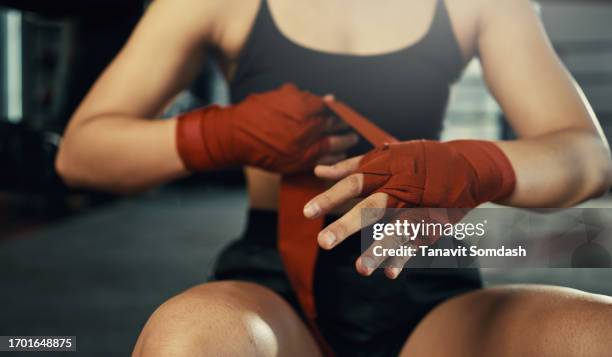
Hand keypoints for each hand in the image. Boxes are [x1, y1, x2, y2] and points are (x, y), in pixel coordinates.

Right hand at [176, 83, 357, 172]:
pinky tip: (339, 154)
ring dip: (346, 141)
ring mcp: (305, 146)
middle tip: (352, 124)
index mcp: (303, 105)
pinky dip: (335, 157)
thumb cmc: (255, 112)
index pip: (331, 106)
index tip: (344, 111)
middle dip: (346, 124)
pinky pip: (325, 161)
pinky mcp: (300, 163)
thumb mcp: (278, 96)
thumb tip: (328, 98)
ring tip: (351, 139)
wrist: (234, 137)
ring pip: (336, 144)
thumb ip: (304, 97)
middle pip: (337, 125)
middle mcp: (307, 126)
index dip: (340, 109)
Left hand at [303, 140, 515, 277]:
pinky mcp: (432, 223)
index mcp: (385, 171)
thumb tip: (318, 170)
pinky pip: (417, 243)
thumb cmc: (419, 159)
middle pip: (371, 208)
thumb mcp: (386, 156)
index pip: (352, 183)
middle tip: (322, 242)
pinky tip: (389, 273)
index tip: (305, 212)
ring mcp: (418, 208)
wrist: (468, 165)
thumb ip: (351, 166)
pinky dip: (404, 257)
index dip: (329, 196)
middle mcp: (400, 190)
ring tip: (360, 270)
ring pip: (396, 231)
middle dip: (346, 225)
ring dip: (379, 250)